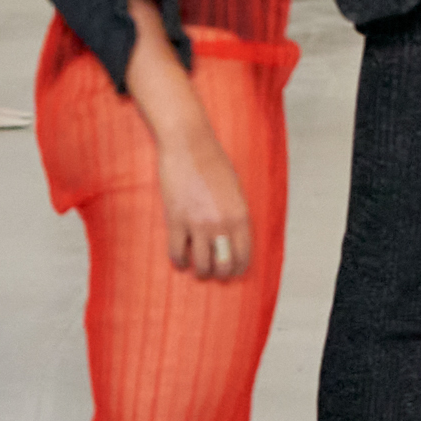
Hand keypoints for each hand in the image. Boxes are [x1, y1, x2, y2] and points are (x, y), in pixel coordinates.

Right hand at [155, 123, 252, 279]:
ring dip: (200, 272)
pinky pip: (177, 253)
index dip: (238, 268)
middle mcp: (222, 224)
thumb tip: (232, 237)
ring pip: (201, 265)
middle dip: (220, 273)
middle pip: (224, 265)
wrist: (189, 146)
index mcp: (240, 215)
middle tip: (214, 272)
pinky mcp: (176, 221)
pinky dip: (179, 262)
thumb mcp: (235, 190)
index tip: (233, 272)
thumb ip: (235, 214)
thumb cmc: (213, 163)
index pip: (244, 254)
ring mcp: (198, 224)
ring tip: (198, 270)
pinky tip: (181, 261)